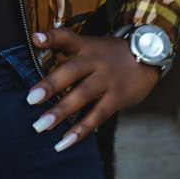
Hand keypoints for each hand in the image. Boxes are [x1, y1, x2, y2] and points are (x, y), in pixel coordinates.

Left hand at [26, 26, 159, 151]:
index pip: (67, 37)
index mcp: (86, 46)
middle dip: (51, 85)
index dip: (51, 37)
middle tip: (30, 100)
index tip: (34, 39)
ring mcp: (108, 79)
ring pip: (83, 95)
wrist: (149, 58)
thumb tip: (37, 57)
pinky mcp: (118, 97)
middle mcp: (96, 61)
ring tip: (41, 125)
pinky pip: (98, 115)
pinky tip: (65, 141)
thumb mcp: (91, 46)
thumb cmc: (109, 55)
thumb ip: (67, 51)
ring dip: (61, 112)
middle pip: (72, 70)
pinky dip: (81, 129)